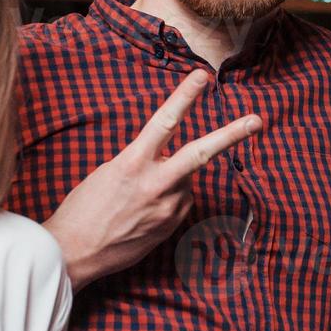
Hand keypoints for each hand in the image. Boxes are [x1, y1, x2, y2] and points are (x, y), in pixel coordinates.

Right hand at [44, 69, 261, 288]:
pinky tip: (144, 212)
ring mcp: (167, 208)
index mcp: (132, 163)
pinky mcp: (172, 226)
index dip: (184, 97)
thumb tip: (168, 162)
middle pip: (201, 153)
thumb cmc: (84, 208)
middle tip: (256, 121)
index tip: (201, 77)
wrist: (74, 253)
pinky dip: (169, 199)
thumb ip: (143, 162)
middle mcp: (155, 184)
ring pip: (186, 180)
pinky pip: (180, 202)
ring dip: (172, 180)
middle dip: (231, 135)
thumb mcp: (109, 172)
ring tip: (138, 198)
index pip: (165, 122)